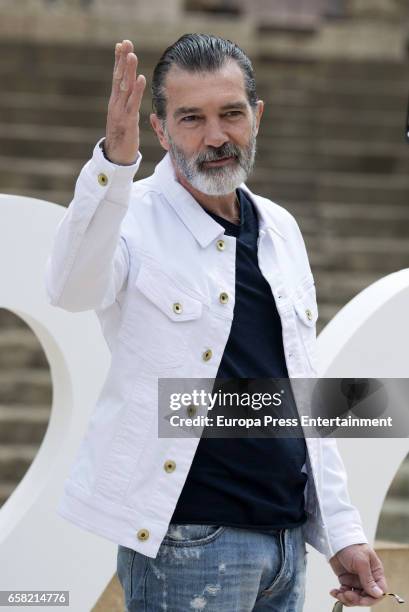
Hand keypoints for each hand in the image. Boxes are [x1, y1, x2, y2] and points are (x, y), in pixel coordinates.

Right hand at [105, 39, 145, 164]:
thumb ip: (127, 104)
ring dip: (129, 70)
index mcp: (115, 101)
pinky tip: (141, 78)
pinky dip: (137, 90)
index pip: (117, 77)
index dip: (119, 60)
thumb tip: (133, 91)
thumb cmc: (122, 137)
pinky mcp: (127, 121)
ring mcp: (120, 112)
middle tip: (125, 42)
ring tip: (132, 54)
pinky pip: (132, 103)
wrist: (116, 158)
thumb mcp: (124, 117)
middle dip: (122, 59)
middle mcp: (115, 104)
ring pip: (124, 87)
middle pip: (118, 77)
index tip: (122, 44)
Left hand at [329, 543, 386, 606]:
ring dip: (347, 598)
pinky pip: (345, 592)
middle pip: (366, 597)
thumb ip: (368, 578)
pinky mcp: (347, 581)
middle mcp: (367, 578)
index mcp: (375, 573)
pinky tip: (334, 592)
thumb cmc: (352, 546)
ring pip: (355, 597)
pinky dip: (340, 594)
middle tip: (346, 595)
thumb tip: (378, 594)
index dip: (371, 598)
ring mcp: (356, 580)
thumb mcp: (361, 562)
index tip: (361, 600)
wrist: (336, 540)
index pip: (379, 591)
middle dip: (356, 599)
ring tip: (339, 594)